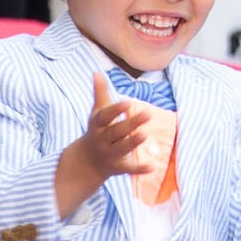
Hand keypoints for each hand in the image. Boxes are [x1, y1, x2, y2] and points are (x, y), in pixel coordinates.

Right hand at [53, 73, 156, 217]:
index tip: (127, 102)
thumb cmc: (97, 130)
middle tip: (148, 114)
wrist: (87, 161)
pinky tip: (153, 166)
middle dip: (130, 124)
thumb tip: (97, 71)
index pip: (105, 117)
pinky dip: (140, 169)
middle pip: (116, 132)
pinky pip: (129, 169)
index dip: (115, 110)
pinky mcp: (118, 167)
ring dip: (132, 143)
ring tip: (145, 135)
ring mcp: (109, 154)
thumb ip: (100, 93)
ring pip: (121, 149)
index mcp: (98, 125)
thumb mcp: (97, 113)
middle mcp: (102, 140)